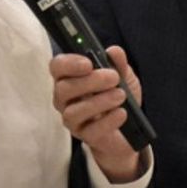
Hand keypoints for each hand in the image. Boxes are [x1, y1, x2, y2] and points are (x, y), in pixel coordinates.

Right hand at [49, 47, 143, 182]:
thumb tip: (115, 51)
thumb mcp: (124, 77)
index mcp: (70, 78)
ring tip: (121, 96)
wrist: (129, 130)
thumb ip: (119, 64)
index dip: (69, 63)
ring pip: (73, 112)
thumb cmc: (118, 98)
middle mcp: (65, 99)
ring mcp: (72, 119)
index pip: (57, 67)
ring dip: (100, 102)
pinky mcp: (84, 137)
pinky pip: (90, 130)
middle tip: (114, 78)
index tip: (89, 63)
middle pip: (63, 88)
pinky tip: (121, 113)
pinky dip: (108, 121)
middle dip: (90, 81)